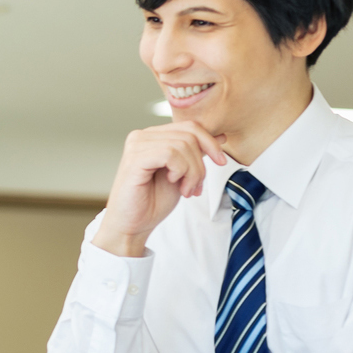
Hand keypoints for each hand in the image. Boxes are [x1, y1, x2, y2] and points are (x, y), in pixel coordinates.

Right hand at [93, 123, 226, 257]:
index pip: (190, 126)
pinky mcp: (134, 159)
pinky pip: (169, 154)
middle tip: (195, 187)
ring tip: (185, 190)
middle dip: (200, 164)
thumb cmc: (152, 202)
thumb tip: (219, 135)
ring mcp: (136, 146)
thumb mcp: (182, 173)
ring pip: (182, 145)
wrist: (132, 226)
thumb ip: (195, 153)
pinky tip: (173, 182)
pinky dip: (179, 171)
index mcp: (153, 137)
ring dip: (192, 172)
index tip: (221, 162)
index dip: (210, 142)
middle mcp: (142, 136)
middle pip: (189, 135)